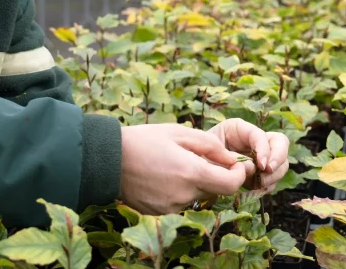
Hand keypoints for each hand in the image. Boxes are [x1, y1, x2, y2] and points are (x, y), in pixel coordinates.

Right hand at [118, 123, 250, 214]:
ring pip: (195, 196)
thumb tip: (231, 158)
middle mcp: (184, 194)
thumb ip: (209, 145)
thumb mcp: (177, 132)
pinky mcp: (159, 212)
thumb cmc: (143, 140)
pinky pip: (179, 202)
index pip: (230, 185)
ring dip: (194, 182)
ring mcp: (171, 206)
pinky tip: (161, 176)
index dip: (238, 175)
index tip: (235, 165)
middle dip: (213, 175)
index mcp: (191, 172)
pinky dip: (178, 190)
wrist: (108, 160)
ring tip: (173, 164)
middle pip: (213, 190)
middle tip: (197, 157)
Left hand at [206, 118, 289, 192]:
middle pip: (281, 142)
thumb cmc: (198, 154)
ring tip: (259, 183)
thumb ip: (230, 157)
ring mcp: (258, 156)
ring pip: (281, 163)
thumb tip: (252, 168)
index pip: (260, 135)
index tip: (261, 165)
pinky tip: (255, 188)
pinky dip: (267, 185)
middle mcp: (252, 140)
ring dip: (274, 175)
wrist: (194, 167)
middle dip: (278, 158)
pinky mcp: (258, 172)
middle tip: (268, 171)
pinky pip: (272, 179)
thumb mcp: (210, 150)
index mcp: (239, 129)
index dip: (264, 149)